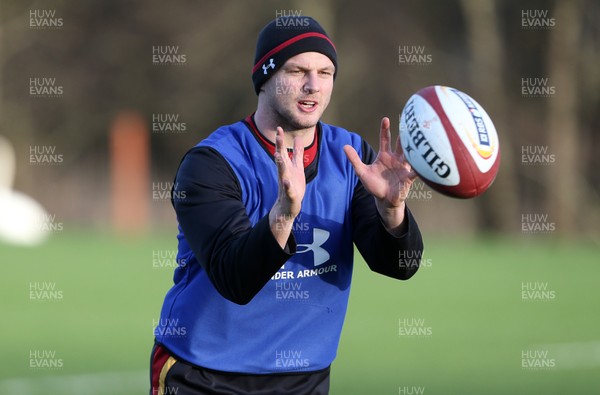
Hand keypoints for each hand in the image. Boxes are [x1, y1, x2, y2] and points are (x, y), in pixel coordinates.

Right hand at [269, 127, 305, 247]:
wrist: (287, 207)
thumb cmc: (293, 186)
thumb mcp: (297, 167)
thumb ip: (297, 154)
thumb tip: (298, 139)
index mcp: (287, 168)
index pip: (282, 152)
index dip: (281, 141)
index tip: (279, 128)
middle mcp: (284, 174)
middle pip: (281, 159)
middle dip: (279, 147)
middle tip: (278, 136)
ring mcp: (286, 185)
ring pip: (282, 173)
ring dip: (281, 164)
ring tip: (279, 155)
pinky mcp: (290, 196)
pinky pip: (289, 190)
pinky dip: (288, 186)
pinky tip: (287, 181)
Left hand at [344, 117, 416, 233]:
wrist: (384, 200)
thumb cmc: (374, 185)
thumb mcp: (362, 172)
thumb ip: (354, 159)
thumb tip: (344, 146)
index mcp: (385, 155)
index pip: (385, 139)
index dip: (385, 129)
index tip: (385, 119)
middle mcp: (396, 158)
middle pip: (400, 143)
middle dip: (404, 134)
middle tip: (408, 123)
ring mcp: (403, 167)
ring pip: (410, 154)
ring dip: (414, 147)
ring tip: (419, 137)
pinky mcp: (408, 178)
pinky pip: (416, 172)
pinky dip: (420, 169)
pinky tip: (423, 164)